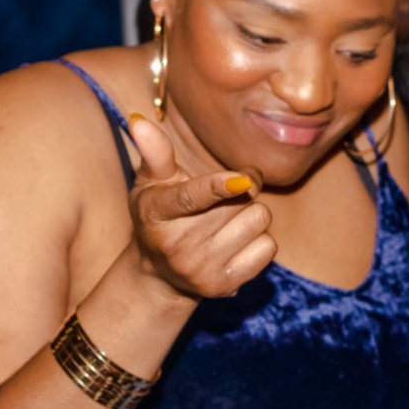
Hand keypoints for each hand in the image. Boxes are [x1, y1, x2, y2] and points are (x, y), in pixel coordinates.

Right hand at [125, 113, 274, 299]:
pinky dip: (259, 241)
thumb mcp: (150, 183)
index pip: (191, 197)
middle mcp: (177, 245)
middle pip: (240, 199)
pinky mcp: (224, 286)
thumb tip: (140, 121)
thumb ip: (154, 153)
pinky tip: (236, 244)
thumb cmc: (159, 215)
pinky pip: (268, 248)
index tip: (240, 179)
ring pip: (259, 220)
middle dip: (241, 190)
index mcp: (156, 212)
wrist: (160, 275)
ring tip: (227, 221)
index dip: (217, 186)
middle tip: (226, 193)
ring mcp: (201, 269)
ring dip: (251, 214)